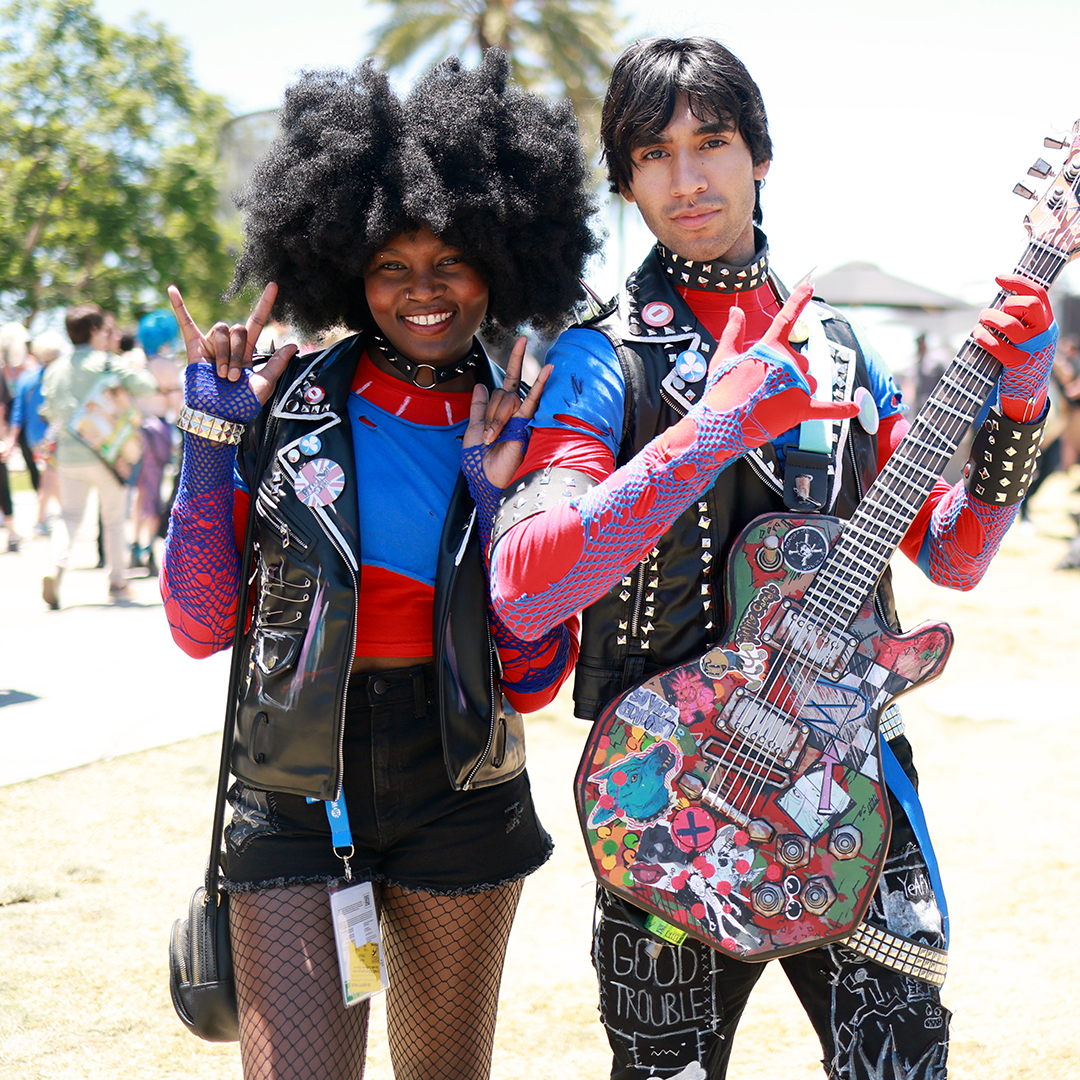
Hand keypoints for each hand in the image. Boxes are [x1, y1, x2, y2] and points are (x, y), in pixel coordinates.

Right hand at [168, 282, 297, 407]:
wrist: (219, 415)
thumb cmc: (242, 403)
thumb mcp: (265, 383)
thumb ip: (277, 363)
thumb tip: (294, 344)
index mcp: (247, 351)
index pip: (257, 321)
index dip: (265, 303)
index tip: (274, 285)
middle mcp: (230, 345)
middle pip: (238, 329)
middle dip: (238, 353)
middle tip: (233, 377)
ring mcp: (212, 345)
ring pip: (221, 331)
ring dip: (225, 354)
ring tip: (222, 375)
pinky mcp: (195, 348)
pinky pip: (186, 324)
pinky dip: (179, 307)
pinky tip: (172, 289)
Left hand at [463, 336, 551, 489]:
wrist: (486, 478)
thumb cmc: (479, 459)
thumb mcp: (474, 429)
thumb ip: (479, 407)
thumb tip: (481, 385)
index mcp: (501, 411)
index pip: (506, 383)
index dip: (515, 360)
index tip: (522, 340)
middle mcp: (514, 411)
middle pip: (503, 393)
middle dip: (492, 413)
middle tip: (489, 437)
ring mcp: (521, 416)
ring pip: (509, 398)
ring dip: (497, 419)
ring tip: (494, 440)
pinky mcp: (527, 423)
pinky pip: (532, 401)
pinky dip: (540, 385)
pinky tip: (549, 369)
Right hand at [703, 282, 858, 443]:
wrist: (720, 424)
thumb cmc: (720, 391)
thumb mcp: (723, 357)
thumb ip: (733, 331)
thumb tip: (736, 311)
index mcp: (770, 347)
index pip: (787, 318)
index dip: (798, 299)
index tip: (810, 285)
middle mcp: (789, 362)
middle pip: (800, 362)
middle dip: (786, 372)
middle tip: (761, 388)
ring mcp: (797, 385)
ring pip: (809, 382)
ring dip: (797, 389)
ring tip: (773, 402)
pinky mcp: (801, 408)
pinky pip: (827, 408)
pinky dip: (841, 410)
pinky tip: (854, 408)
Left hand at [970, 274, 1055, 422]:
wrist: (1029, 393)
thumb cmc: (1023, 359)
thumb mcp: (1030, 337)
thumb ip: (1021, 319)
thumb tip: (999, 301)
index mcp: (1047, 323)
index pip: (1038, 293)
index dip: (1017, 282)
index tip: (998, 278)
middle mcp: (1044, 333)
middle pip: (1029, 304)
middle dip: (1006, 303)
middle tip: (989, 313)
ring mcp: (1032, 349)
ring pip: (1011, 325)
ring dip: (990, 319)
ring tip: (980, 322)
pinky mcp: (1017, 364)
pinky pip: (998, 346)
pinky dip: (983, 338)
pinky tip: (976, 335)